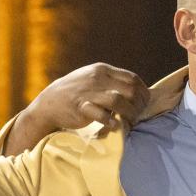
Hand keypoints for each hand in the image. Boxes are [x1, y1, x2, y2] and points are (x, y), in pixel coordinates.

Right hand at [21, 62, 149, 133]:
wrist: (51, 102)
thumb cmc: (78, 93)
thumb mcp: (95, 80)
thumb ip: (113, 82)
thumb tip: (137, 92)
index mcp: (103, 70)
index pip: (132, 79)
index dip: (143, 93)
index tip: (144, 104)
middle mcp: (97, 78)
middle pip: (129, 90)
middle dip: (138, 106)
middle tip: (137, 116)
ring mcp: (88, 92)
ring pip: (118, 100)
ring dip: (129, 114)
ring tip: (129, 122)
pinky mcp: (81, 107)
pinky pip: (101, 114)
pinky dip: (111, 121)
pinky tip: (114, 126)